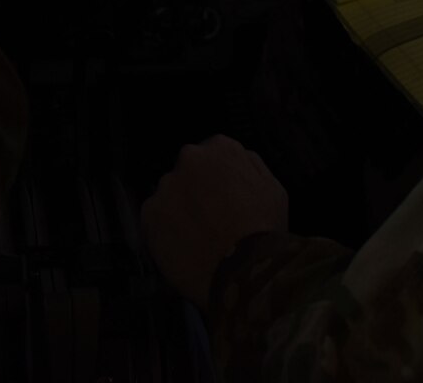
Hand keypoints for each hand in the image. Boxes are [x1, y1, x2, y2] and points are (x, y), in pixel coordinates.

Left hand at [141, 136, 289, 308]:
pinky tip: (183, 247)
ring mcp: (167, 187)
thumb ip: (250, 165)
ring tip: (197, 238)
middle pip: (187, 172)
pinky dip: (164, 231)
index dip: (216, 179)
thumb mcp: (273, 189)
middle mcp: (189, 160)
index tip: (219, 198)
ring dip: (179, 211)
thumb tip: (236, 160)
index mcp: (221, 149)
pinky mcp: (150, 214)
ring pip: (169, 195)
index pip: (211, 154)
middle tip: (209, 220)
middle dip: (195, 192)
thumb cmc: (263, 233)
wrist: (243, 274)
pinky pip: (154, 219)